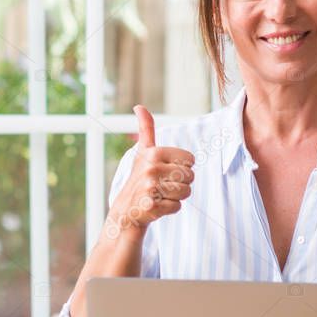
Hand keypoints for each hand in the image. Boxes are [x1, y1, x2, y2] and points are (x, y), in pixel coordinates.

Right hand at [107, 105, 195, 234]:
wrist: (126, 210)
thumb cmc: (139, 178)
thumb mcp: (143, 152)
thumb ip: (146, 129)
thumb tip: (139, 106)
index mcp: (154, 153)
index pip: (191, 160)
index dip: (182, 168)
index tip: (166, 172)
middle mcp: (151, 168)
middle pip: (190, 177)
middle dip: (181, 184)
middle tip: (163, 186)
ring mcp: (150, 188)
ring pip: (186, 192)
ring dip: (176, 197)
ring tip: (160, 195)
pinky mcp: (151, 205)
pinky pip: (177, 207)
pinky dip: (170, 209)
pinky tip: (157, 206)